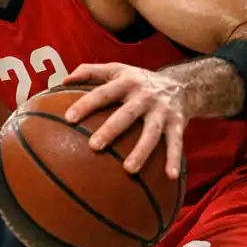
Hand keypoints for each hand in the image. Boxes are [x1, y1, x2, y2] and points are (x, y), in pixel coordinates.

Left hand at [62, 62, 185, 179]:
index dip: (86, 104)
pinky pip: (176, 143)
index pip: (102, 93)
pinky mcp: (177, 123)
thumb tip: (63, 80)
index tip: (69, 119)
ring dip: (142, 151)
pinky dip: (174, 158)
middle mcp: (144, 96)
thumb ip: (90, 72)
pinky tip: (171, 176)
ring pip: (151, 132)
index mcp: (126, 82)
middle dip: (111, 130)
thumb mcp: (117, 69)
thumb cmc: (139, 80)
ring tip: (129, 170)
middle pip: (126, 114)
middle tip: (94, 147)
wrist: (182, 84)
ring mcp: (162, 110)